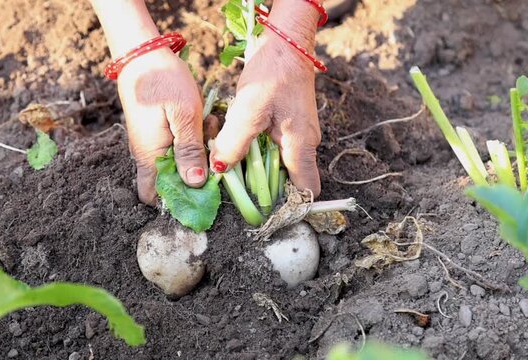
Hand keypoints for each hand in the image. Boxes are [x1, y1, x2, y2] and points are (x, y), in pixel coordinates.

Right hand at [118, 49, 206, 204]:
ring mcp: (151, 142)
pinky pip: (178, 143)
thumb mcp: (184, 116)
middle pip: (171, 180)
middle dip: (196, 170)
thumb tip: (195, 184)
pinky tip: (204, 119)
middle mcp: (146, 154)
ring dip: (198, 149)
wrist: (143, 52)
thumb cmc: (163, 82)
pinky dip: (194, 136)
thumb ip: (190, 151)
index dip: (177, 200)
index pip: (154, 196)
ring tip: (209, 124)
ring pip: (179, 160)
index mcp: (149, 156)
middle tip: (211, 145)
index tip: (203, 189)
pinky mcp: (158, 130)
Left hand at [209, 33, 321, 195]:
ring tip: (231, 162)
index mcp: (301, 146)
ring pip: (279, 164)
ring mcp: (298, 135)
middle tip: (234, 185)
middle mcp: (304, 145)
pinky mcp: (289, 125)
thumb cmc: (272, 75)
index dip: (287, 205)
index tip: (261, 209)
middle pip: (288, 181)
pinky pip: (274, 148)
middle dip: (263, 187)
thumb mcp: (248, 110)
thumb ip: (234, 143)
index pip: (306, 191)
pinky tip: (238, 142)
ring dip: (257, 167)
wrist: (285, 44)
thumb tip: (220, 170)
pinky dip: (257, 151)